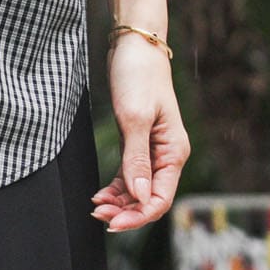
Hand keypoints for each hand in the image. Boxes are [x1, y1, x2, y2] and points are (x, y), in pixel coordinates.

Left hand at [90, 33, 190, 232]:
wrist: (135, 47)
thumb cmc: (139, 76)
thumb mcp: (135, 118)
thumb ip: (137, 159)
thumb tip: (141, 195)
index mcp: (174, 152)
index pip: (161, 198)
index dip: (138, 215)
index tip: (112, 222)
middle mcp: (167, 155)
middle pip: (149, 199)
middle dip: (125, 212)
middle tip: (97, 214)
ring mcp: (153, 152)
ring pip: (138, 191)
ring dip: (118, 203)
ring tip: (95, 206)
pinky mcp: (137, 144)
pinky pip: (129, 177)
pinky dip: (115, 189)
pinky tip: (99, 194)